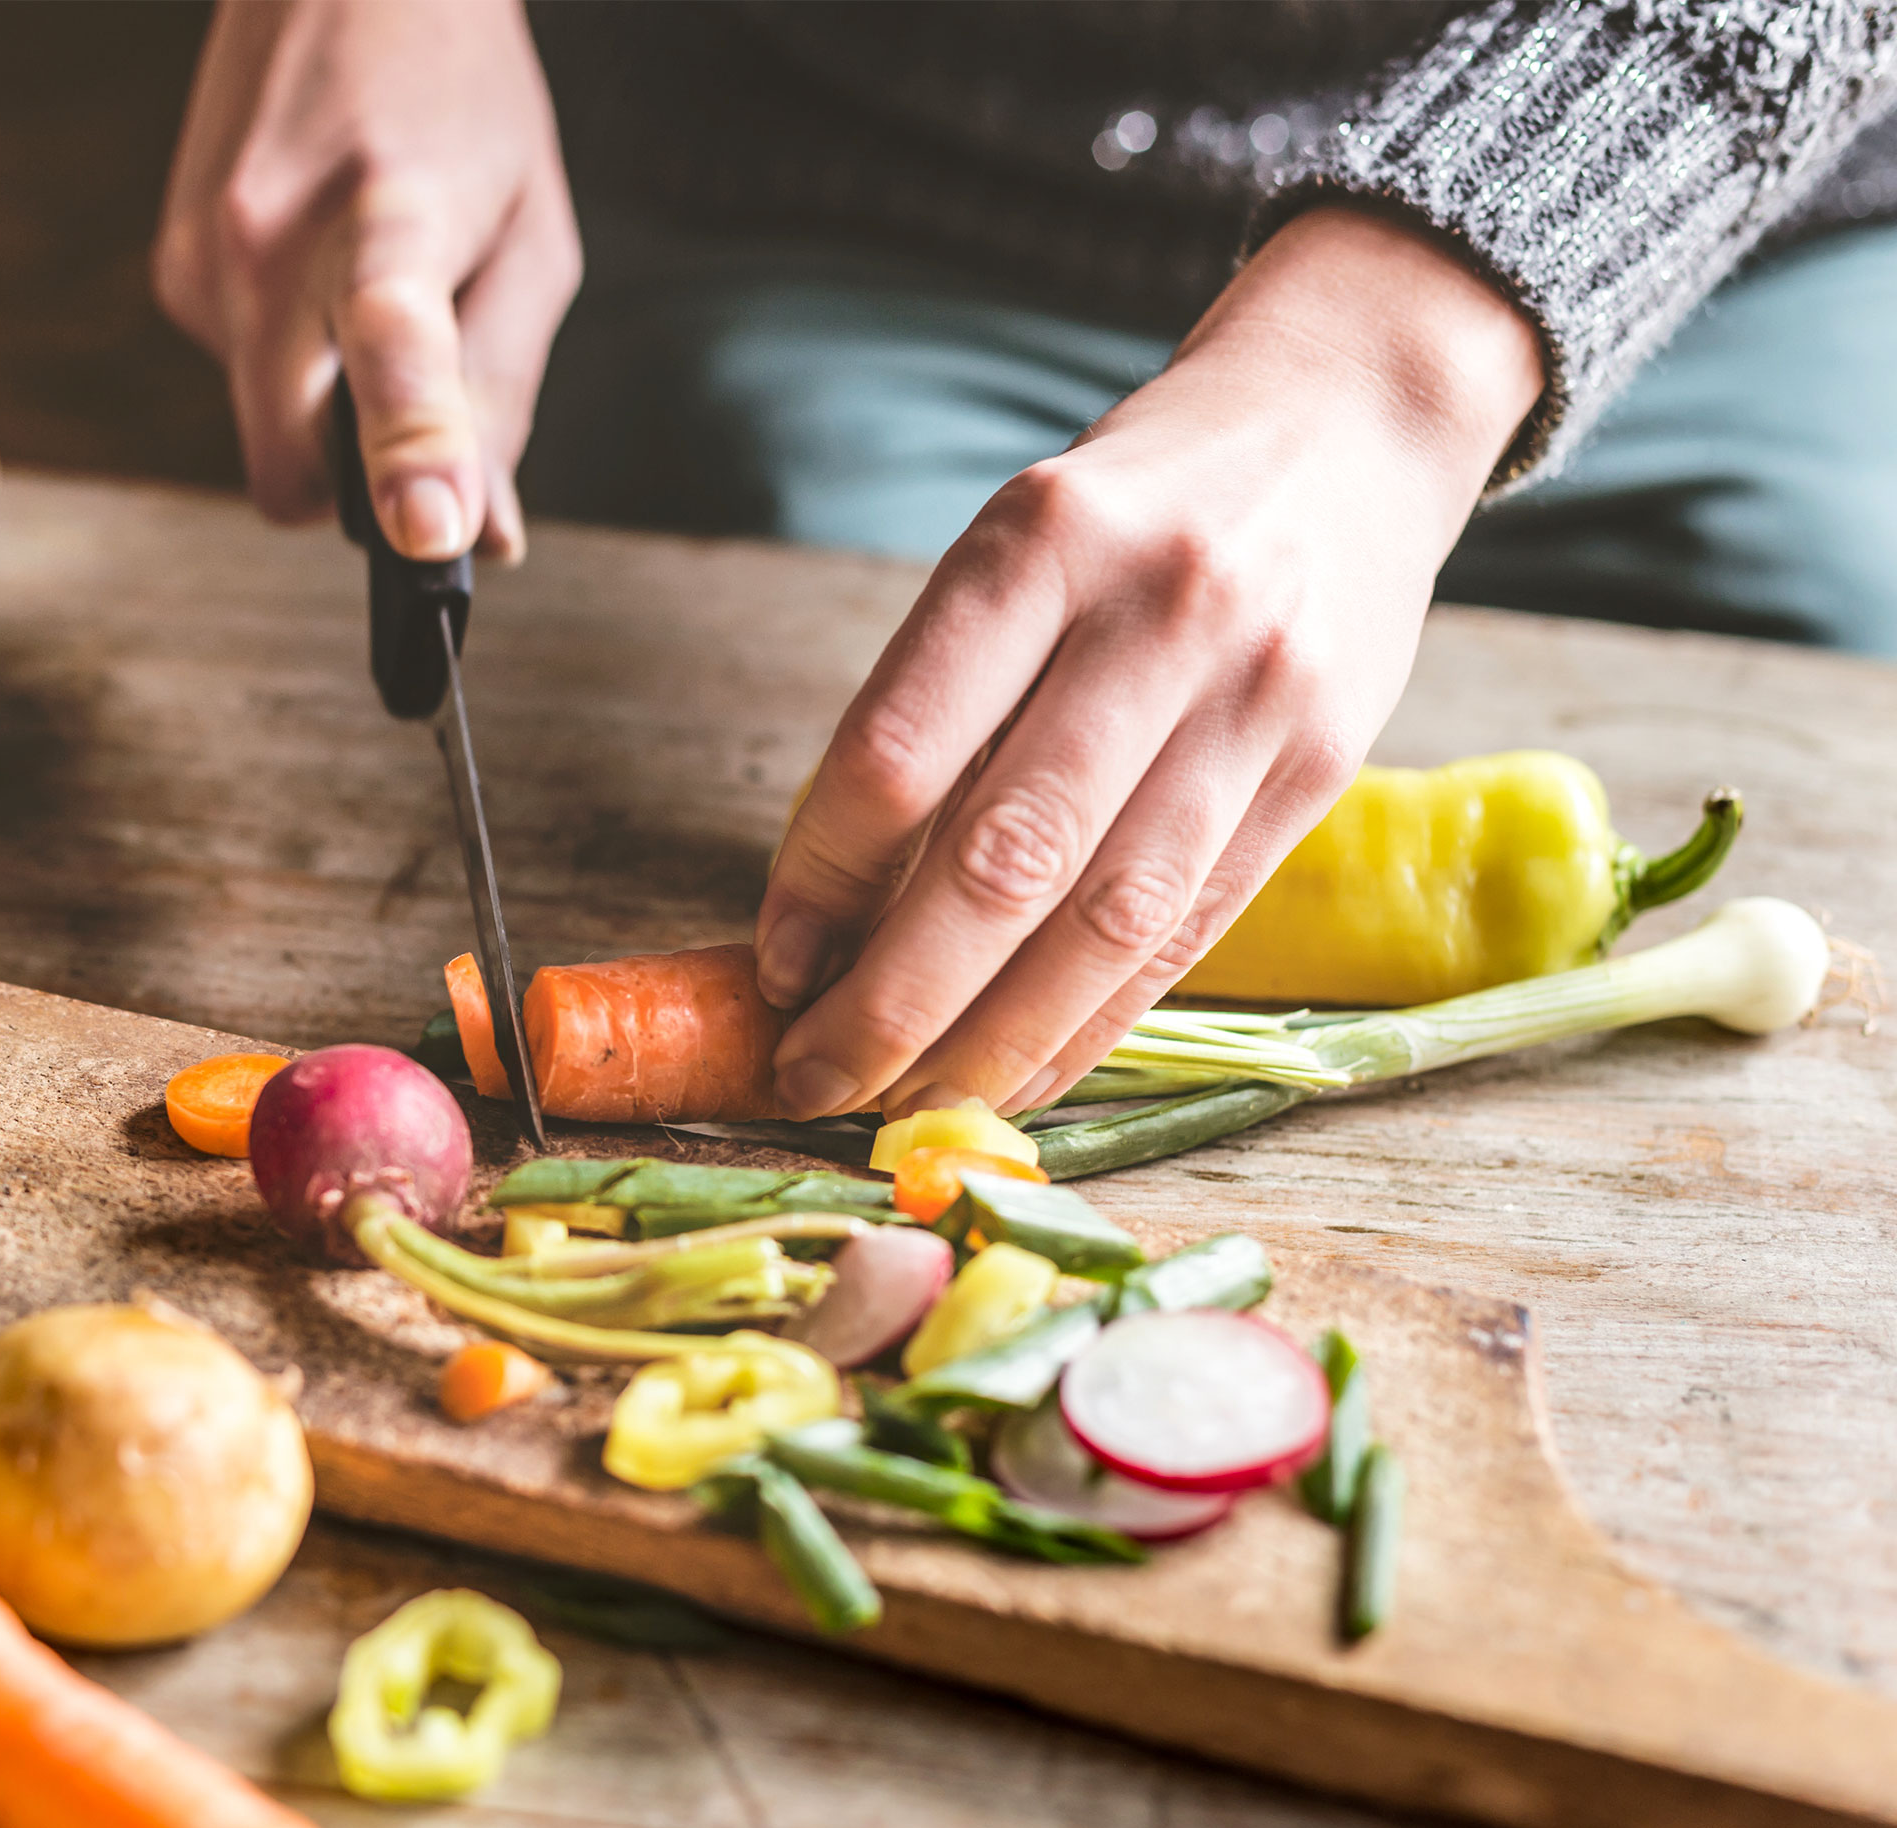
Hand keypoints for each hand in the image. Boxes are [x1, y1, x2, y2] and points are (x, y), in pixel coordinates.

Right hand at [153, 0, 576, 562]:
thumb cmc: (459, 105)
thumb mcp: (533, 246)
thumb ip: (505, 395)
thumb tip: (486, 534)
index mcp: (389, 220)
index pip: (393, 348)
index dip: (410, 453)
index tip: (428, 534)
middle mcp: (269, 240)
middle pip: (291, 468)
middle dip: (356, 490)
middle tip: (427, 429)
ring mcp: (203, 256)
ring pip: (270, 436)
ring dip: (333, 414)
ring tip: (382, 301)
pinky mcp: (173, 271)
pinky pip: (248, 385)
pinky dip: (299, 368)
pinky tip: (326, 281)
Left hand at [757, 205, 1544, 1119]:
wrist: (1348, 425)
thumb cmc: (1139, 505)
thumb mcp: (1020, 547)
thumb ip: (946, 707)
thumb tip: (840, 914)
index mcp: (1043, 541)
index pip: (899, 750)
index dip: (820, 881)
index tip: (775, 964)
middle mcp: (1157, 615)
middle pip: (1004, 860)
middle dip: (893, 1002)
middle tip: (815, 1077)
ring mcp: (1254, 698)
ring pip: (1107, 922)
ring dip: (993, 1042)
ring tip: (907, 1104)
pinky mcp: (1322, 770)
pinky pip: (1189, 935)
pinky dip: (1094, 1024)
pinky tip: (1024, 1074)